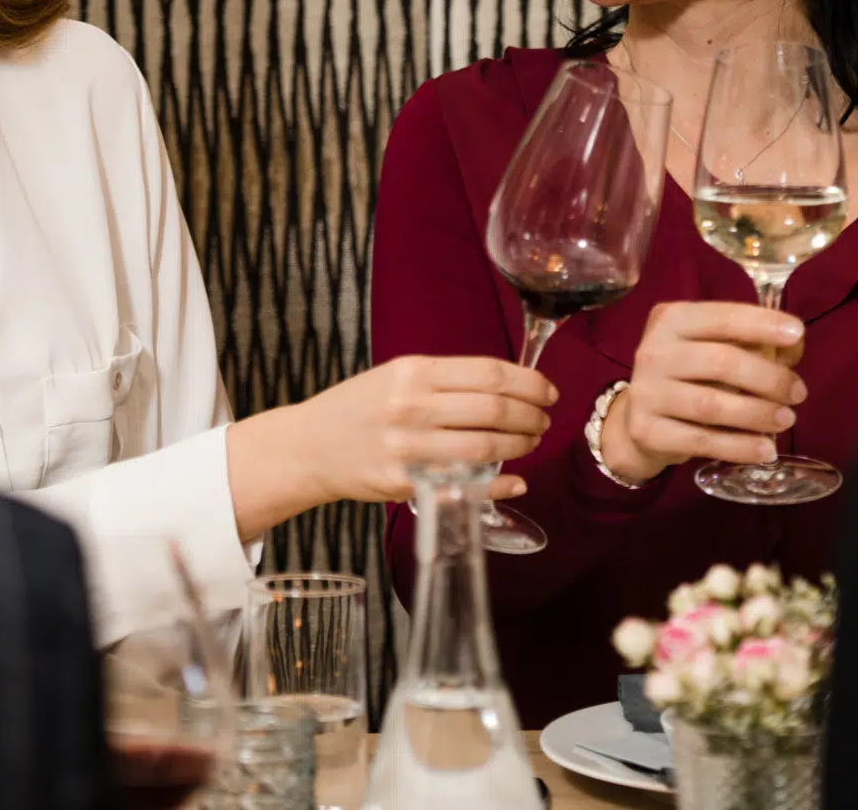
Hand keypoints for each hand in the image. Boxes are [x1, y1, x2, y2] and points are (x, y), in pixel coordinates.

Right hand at [297, 356, 557, 502]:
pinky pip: (464, 484)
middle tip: (543, 421)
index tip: (547, 391)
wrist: (309, 446)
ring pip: (485, 446)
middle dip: (531, 416)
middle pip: (494, 409)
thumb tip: (506, 384)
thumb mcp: (396, 375)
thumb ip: (445, 379)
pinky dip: (499, 484)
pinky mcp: (404, 483)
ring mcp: (408, 447)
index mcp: (415, 372)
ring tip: (530, 443)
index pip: (489, 373)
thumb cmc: (359, 407)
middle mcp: (412, 406)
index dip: (529, 382)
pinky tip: (516, 481)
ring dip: (520, 446)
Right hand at [600, 302, 807, 482]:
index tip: (798, 334)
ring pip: (711, 405)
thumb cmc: (690, 374)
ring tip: (786, 419)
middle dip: (769, 377)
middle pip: (721, 362)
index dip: (762, 324)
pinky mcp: (647, 430)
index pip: (722, 317)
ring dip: (758, 413)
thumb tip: (794, 346)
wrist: (641, 415)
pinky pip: (702, 441)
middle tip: (799, 393)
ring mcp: (647, 392)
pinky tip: (766, 449)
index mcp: (673, 319)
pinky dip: (740, 447)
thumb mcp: (713, 347)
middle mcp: (654, 351)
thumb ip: (753, 344)